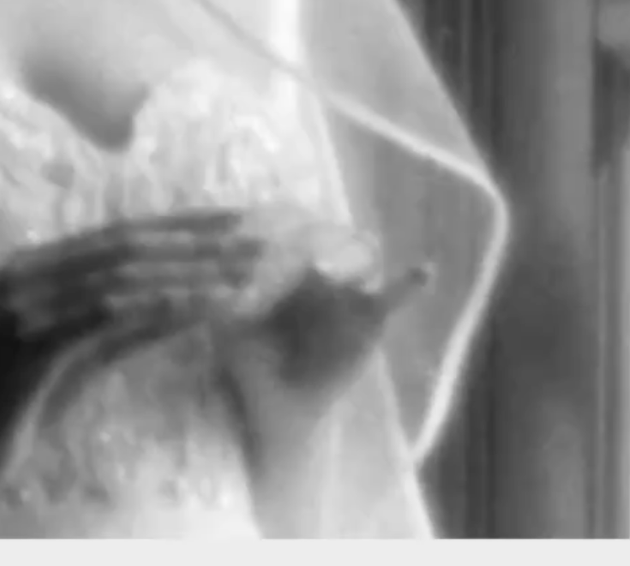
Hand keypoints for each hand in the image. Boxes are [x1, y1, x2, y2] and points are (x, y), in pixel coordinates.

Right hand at [0, 207, 267, 497]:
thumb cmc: (21, 408)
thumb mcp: (84, 357)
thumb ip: (128, 325)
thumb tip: (189, 298)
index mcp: (36, 266)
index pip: (122, 234)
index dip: (183, 224)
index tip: (237, 221)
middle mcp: (27, 271)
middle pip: (127, 243)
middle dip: (197, 237)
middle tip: (256, 234)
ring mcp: (26, 302)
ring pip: (122, 273)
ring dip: (190, 269)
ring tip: (245, 269)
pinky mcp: (31, 341)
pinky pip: (108, 314)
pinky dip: (162, 305)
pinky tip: (204, 303)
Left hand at [219, 211, 434, 442]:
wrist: (278, 407)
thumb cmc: (249, 361)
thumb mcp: (229, 325)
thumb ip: (220, 302)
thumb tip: (205, 281)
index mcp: (282, 266)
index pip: (288, 231)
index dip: (277, 223)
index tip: (258, 223)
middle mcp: (319, 270)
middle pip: (324, 239)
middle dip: (309, 241)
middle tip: (285, 256)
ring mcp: (347, 290)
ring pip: (356, 259)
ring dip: (343, 260)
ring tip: (320, 273)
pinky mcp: (370, 318)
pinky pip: (392, 297)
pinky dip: (409, 284)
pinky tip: (423, 269)